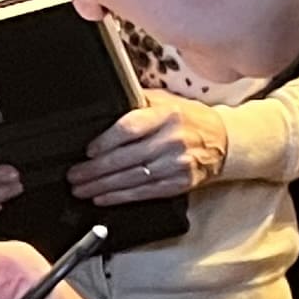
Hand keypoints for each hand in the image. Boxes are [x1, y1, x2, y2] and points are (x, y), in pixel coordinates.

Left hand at [74, 90, 228, 205]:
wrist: (224, 141)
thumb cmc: (189, 118)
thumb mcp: (166, 100)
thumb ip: (138, 101)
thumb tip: (105, 103)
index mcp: (166, 114)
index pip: (130, 128)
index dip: (105, 141)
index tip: (87, 151)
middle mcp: (172, 139)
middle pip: (126, 157)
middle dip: (96, 169)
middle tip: (74, 175)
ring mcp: (177, 164)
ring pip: (133, 178)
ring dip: (103, 186)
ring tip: (81, 189)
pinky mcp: (180, 183)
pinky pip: (145, 192)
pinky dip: (121, 197)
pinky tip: (103, 198)